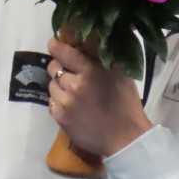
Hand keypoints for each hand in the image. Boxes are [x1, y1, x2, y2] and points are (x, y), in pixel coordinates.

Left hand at [47, 37, 151, 159]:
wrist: (125, 139)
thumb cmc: (127, 105)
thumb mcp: (120, 74)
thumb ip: (103, 58)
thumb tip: (90, 40)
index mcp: (90, 72)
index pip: (63, 52)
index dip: (56, 46)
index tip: (54, 44)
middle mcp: (74, 85)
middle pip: (53, 67)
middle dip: (60, 67)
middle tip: (70, 72)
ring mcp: (65, 102)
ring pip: (51, 86)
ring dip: (59, 86)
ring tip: (73, 92)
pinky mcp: (60, 118)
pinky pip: (51, 103)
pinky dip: (58, 102)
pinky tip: (71, 106)